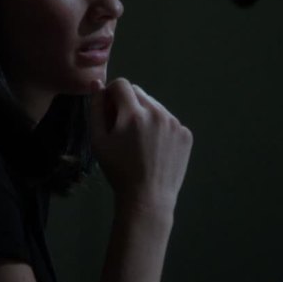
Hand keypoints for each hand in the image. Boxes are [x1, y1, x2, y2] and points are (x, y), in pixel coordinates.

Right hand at [90, 78, 192, 212]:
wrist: (148, 198)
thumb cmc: (118, 171)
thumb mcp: (99, 141)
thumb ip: (96, 109)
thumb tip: (96, 84)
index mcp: (133, 114)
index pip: (121, 84)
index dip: (111, 94)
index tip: (109, 111)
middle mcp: (157, 113)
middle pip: (138, 92)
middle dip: (127, 103)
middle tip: (122, 128)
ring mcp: (175, 123)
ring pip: (155, 106)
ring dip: (144, 114)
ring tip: (139, 141)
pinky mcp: (186, 134)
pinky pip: (169, 120)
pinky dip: (160, 127)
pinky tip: (154, 148)